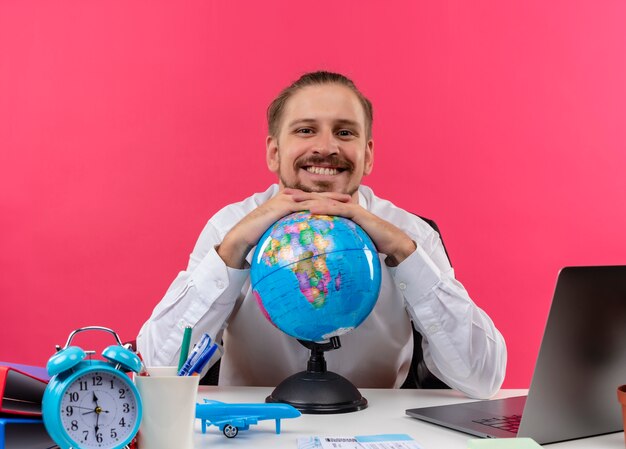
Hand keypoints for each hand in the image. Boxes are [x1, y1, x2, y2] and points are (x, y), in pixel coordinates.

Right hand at [217, 188, 351, 267]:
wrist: (243, 234)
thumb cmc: (259, 236)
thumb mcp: (278, 233)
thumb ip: (290, 235)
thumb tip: (301, 247)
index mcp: (288, 202)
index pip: (312, 200)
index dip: (327, 201)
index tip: (342, 204)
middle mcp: (288, 197)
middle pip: (315, 195)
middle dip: (333, 197)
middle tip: (350, 199)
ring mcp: (285, 200)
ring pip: (312, 198)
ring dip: (330, 200)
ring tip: (345, 203)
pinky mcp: (282, 206)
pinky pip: (304, 206)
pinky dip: (317, 207)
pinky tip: (329, 211)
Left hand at [296, 194, 416, 265]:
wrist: (393, 242)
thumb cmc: (374, 245)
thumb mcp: (352, 244)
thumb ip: (339, 247)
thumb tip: (326, 260)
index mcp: (342, 213)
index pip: (319, 206)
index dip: (303, 203)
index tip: (286, 203)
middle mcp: (344, 207)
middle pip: (318, 199)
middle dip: (300, 196)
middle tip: (282, 195)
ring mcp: (350, 208)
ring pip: (325, 201)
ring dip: (307, 199)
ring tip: (291, 199)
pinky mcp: (356, 213)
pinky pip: (336, 209)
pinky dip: (322, 208)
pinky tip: (309, 210)